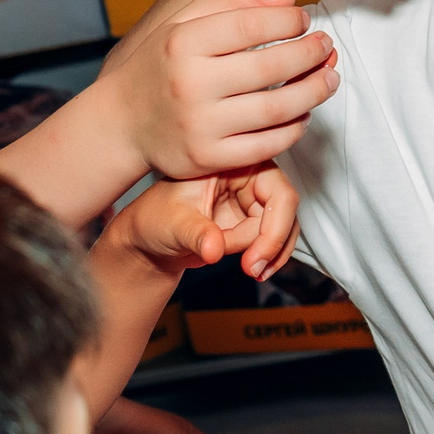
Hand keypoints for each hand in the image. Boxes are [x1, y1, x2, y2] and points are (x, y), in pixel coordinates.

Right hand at [105, 0, 336, 181]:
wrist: (120, 123)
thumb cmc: (159, 65)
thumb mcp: (181, 22)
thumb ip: (231, 1)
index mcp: (182, 43)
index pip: (250, 25)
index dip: (288, 21)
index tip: (304, 21)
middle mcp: (190, 84)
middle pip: (271, 67)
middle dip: (310, 54)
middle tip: (326, 47)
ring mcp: (200, 125)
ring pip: (277, 109)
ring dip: (314, 91)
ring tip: (330, 77)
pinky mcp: (209, 157)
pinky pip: (268, 144)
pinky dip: (295, 127)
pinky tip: (305, 112)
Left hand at [112, 163, 299, 283]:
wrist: (149, 240)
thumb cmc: (154, 218)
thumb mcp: (172, 224)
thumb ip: (197, 234)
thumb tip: (215, 248)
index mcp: (234, 163)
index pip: (276, 190)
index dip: (274, 225)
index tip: (256, 256)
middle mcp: (249, 178)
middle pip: (283, 211)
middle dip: (270, 243)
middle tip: (250, 267)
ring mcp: (252, 202)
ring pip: (284, 228)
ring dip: (269, 254)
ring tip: (247, 269)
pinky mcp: (252, 223)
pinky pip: (276, 240)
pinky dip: (269, 258)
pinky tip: (254, 270)